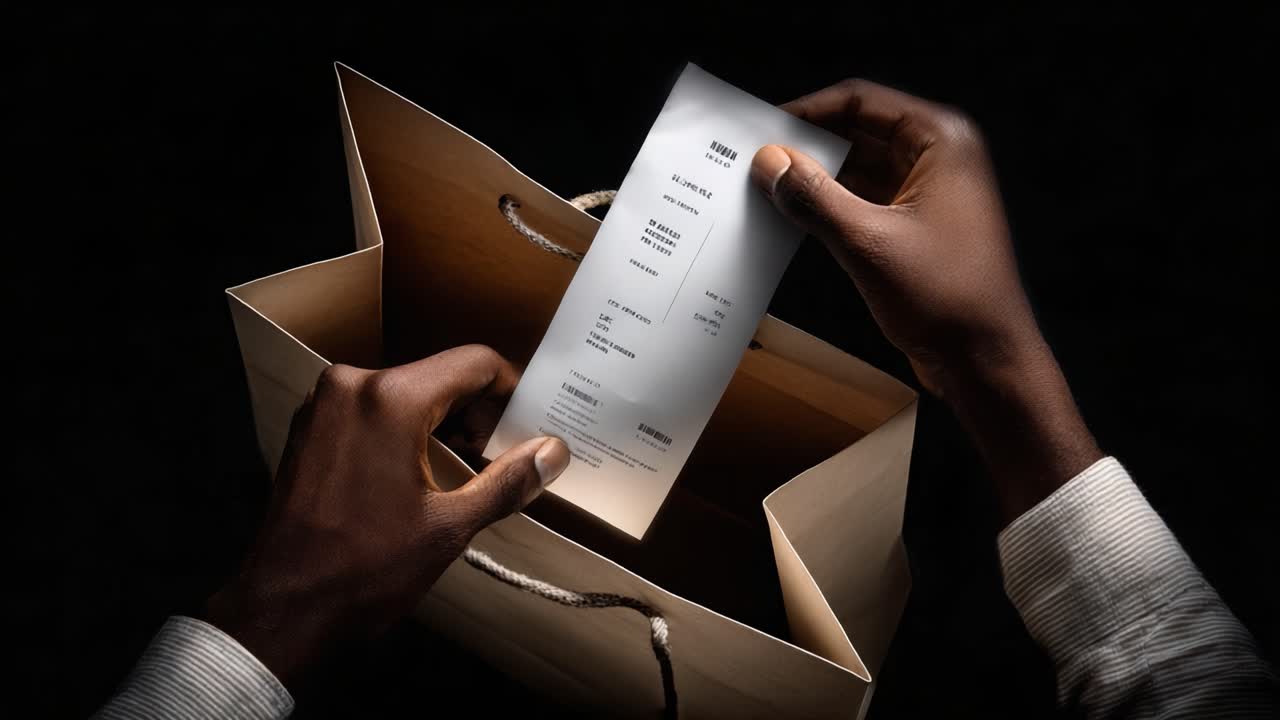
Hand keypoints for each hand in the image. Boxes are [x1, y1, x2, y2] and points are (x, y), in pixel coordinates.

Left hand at [204, 345, 569, 684]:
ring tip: (464, 473)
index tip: (526, 427)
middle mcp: (352, 385)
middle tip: (500, 459)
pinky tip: (417, 476)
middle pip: (440, 376)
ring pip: (406, 393)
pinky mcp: (310, 428)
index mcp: (391, 398)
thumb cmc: (364, 570)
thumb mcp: (449, 527)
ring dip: (441, 424)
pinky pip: (373, 410)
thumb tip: (555, 451)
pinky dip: (404, 431)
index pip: (474, 363)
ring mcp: (325, 405)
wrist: (283, 609)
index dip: (510, 390)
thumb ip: (508, 480)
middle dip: (476, 413)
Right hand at [752, 79, 1099, 522]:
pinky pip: (863, 201)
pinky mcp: (916, 227)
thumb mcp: (868, 243)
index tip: (761, 126)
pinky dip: (829, 207)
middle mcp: (938, 158)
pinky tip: (792, 219)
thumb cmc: (947, 299)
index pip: (861, 101)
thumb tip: (770, 163)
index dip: (808, 110)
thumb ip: (814, 198)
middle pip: (857, 132)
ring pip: (857, 168)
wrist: (985, 360)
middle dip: (807, 146)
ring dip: (815, 179)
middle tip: (755, 161)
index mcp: (941, 141)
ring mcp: (928, 193)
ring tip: (765, 190)